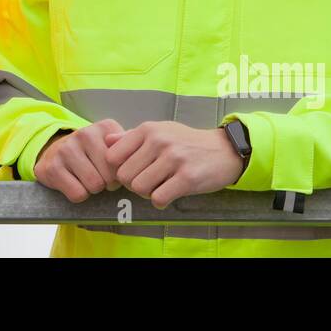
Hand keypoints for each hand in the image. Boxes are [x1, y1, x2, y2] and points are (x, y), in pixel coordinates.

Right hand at [33, 119, 124, 201]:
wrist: (56, 150)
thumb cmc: (93, 152)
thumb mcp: (113, 144)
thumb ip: (130, 146)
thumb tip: (140, 152)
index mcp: (104, 127)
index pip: (124, 162)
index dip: (121, 172)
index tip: (114, 170)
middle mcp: (84, 133)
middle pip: (110, 176)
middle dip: (108, 183)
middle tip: (101, 177)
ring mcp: (66, 149)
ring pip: (94, 185)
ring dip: (94, 189)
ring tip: (89, 179)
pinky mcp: (52, 167)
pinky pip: (77, 194)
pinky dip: (79, 194)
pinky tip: (76, 183)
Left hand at [103, 122, 244, 208]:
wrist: (224, 150)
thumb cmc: (187, 142)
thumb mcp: (159, 131)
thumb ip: (131, 137)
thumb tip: (105, 141)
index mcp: (148, 129)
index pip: (112, 156)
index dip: (118, 169)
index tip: (131, 172)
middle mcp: (159, 141)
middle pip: (124, 176)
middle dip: (132, 184)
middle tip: (148, 181)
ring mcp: (173, 159)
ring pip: (139, 188)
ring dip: (146, 193)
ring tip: (159, 186)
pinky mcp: (187, 178)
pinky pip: (158, 198)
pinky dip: (160, 201)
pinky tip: (169, 194)